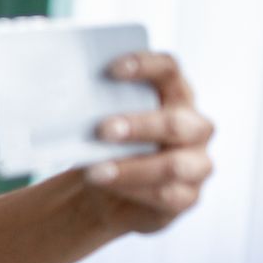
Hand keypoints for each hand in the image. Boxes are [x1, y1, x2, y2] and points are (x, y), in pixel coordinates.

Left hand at [83, 51, 215, 232]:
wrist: (106, 188)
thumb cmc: (106, 144)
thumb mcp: (101, 122)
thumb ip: (97, 108)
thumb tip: (66, 98)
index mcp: (175, 96)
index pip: (169, 70)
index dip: (146, 66)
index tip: (112, 69)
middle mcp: (194, 127)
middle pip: (175, 122)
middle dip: (138, 126)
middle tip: (101, 130)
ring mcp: (197, 163)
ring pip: (173, 165)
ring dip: (131, 168)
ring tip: (94, 172)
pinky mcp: (187, 196)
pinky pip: (165, 196)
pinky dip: (133, 191)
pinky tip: (109, 188)